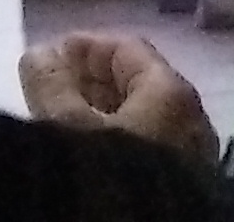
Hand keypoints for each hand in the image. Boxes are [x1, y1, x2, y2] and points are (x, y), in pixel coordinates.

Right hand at [19, 32, 218, 172]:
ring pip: (143, 120)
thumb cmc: (107, 178)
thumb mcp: (67, 127)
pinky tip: (89, 153)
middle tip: (51, 86)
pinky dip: (117, 140)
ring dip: (102, 113)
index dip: (87, 47)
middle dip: (94, 81)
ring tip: (61, 121)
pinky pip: (147, 147)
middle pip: (139, 84)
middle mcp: (191, 119)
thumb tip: (42, 52)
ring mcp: (190, 156)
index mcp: (171, 93)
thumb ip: (51, 85)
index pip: (129, 50)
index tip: (51, 52)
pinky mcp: (182, 187)